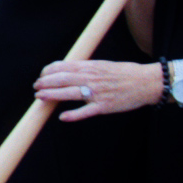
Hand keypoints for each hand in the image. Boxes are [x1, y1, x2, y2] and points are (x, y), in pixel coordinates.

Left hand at [35, 56, 162, 122]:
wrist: (146, 82)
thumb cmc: (125, 73)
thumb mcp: (103, 64)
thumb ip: (86, 68)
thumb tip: (68, 69)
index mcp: (90, 66)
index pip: (63, 67)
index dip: (49, 71)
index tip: (42, 75)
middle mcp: (91, 78)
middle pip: (61, 79)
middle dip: (45, 83)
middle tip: (36, 87)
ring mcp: (97, 93)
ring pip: (69, 93)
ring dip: (52, 95)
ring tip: (39, 97)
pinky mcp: (104, 106)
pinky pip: (85, 111)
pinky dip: (73, 115)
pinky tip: (62, 117)